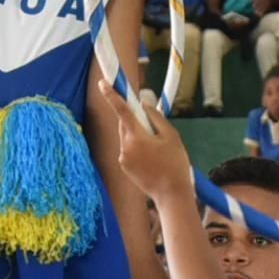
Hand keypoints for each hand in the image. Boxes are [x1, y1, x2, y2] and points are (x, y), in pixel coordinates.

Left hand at [94, 84, 194, 201]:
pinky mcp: (124, 167)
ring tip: (156, 149)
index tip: (103, 83)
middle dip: (134, 119)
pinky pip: (128, 150)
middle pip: (124, 124)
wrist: (171, 195)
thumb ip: (156, 118)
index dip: (111, 95)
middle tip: (152, 126)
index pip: (121, 110)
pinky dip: (137, 147)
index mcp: (137, 137)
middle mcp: (125, 147)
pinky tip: (152, 158)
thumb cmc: (175, 164)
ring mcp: (123, 158)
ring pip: (126, 137)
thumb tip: (143, 105)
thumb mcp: (172, 137)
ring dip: (137, 135)